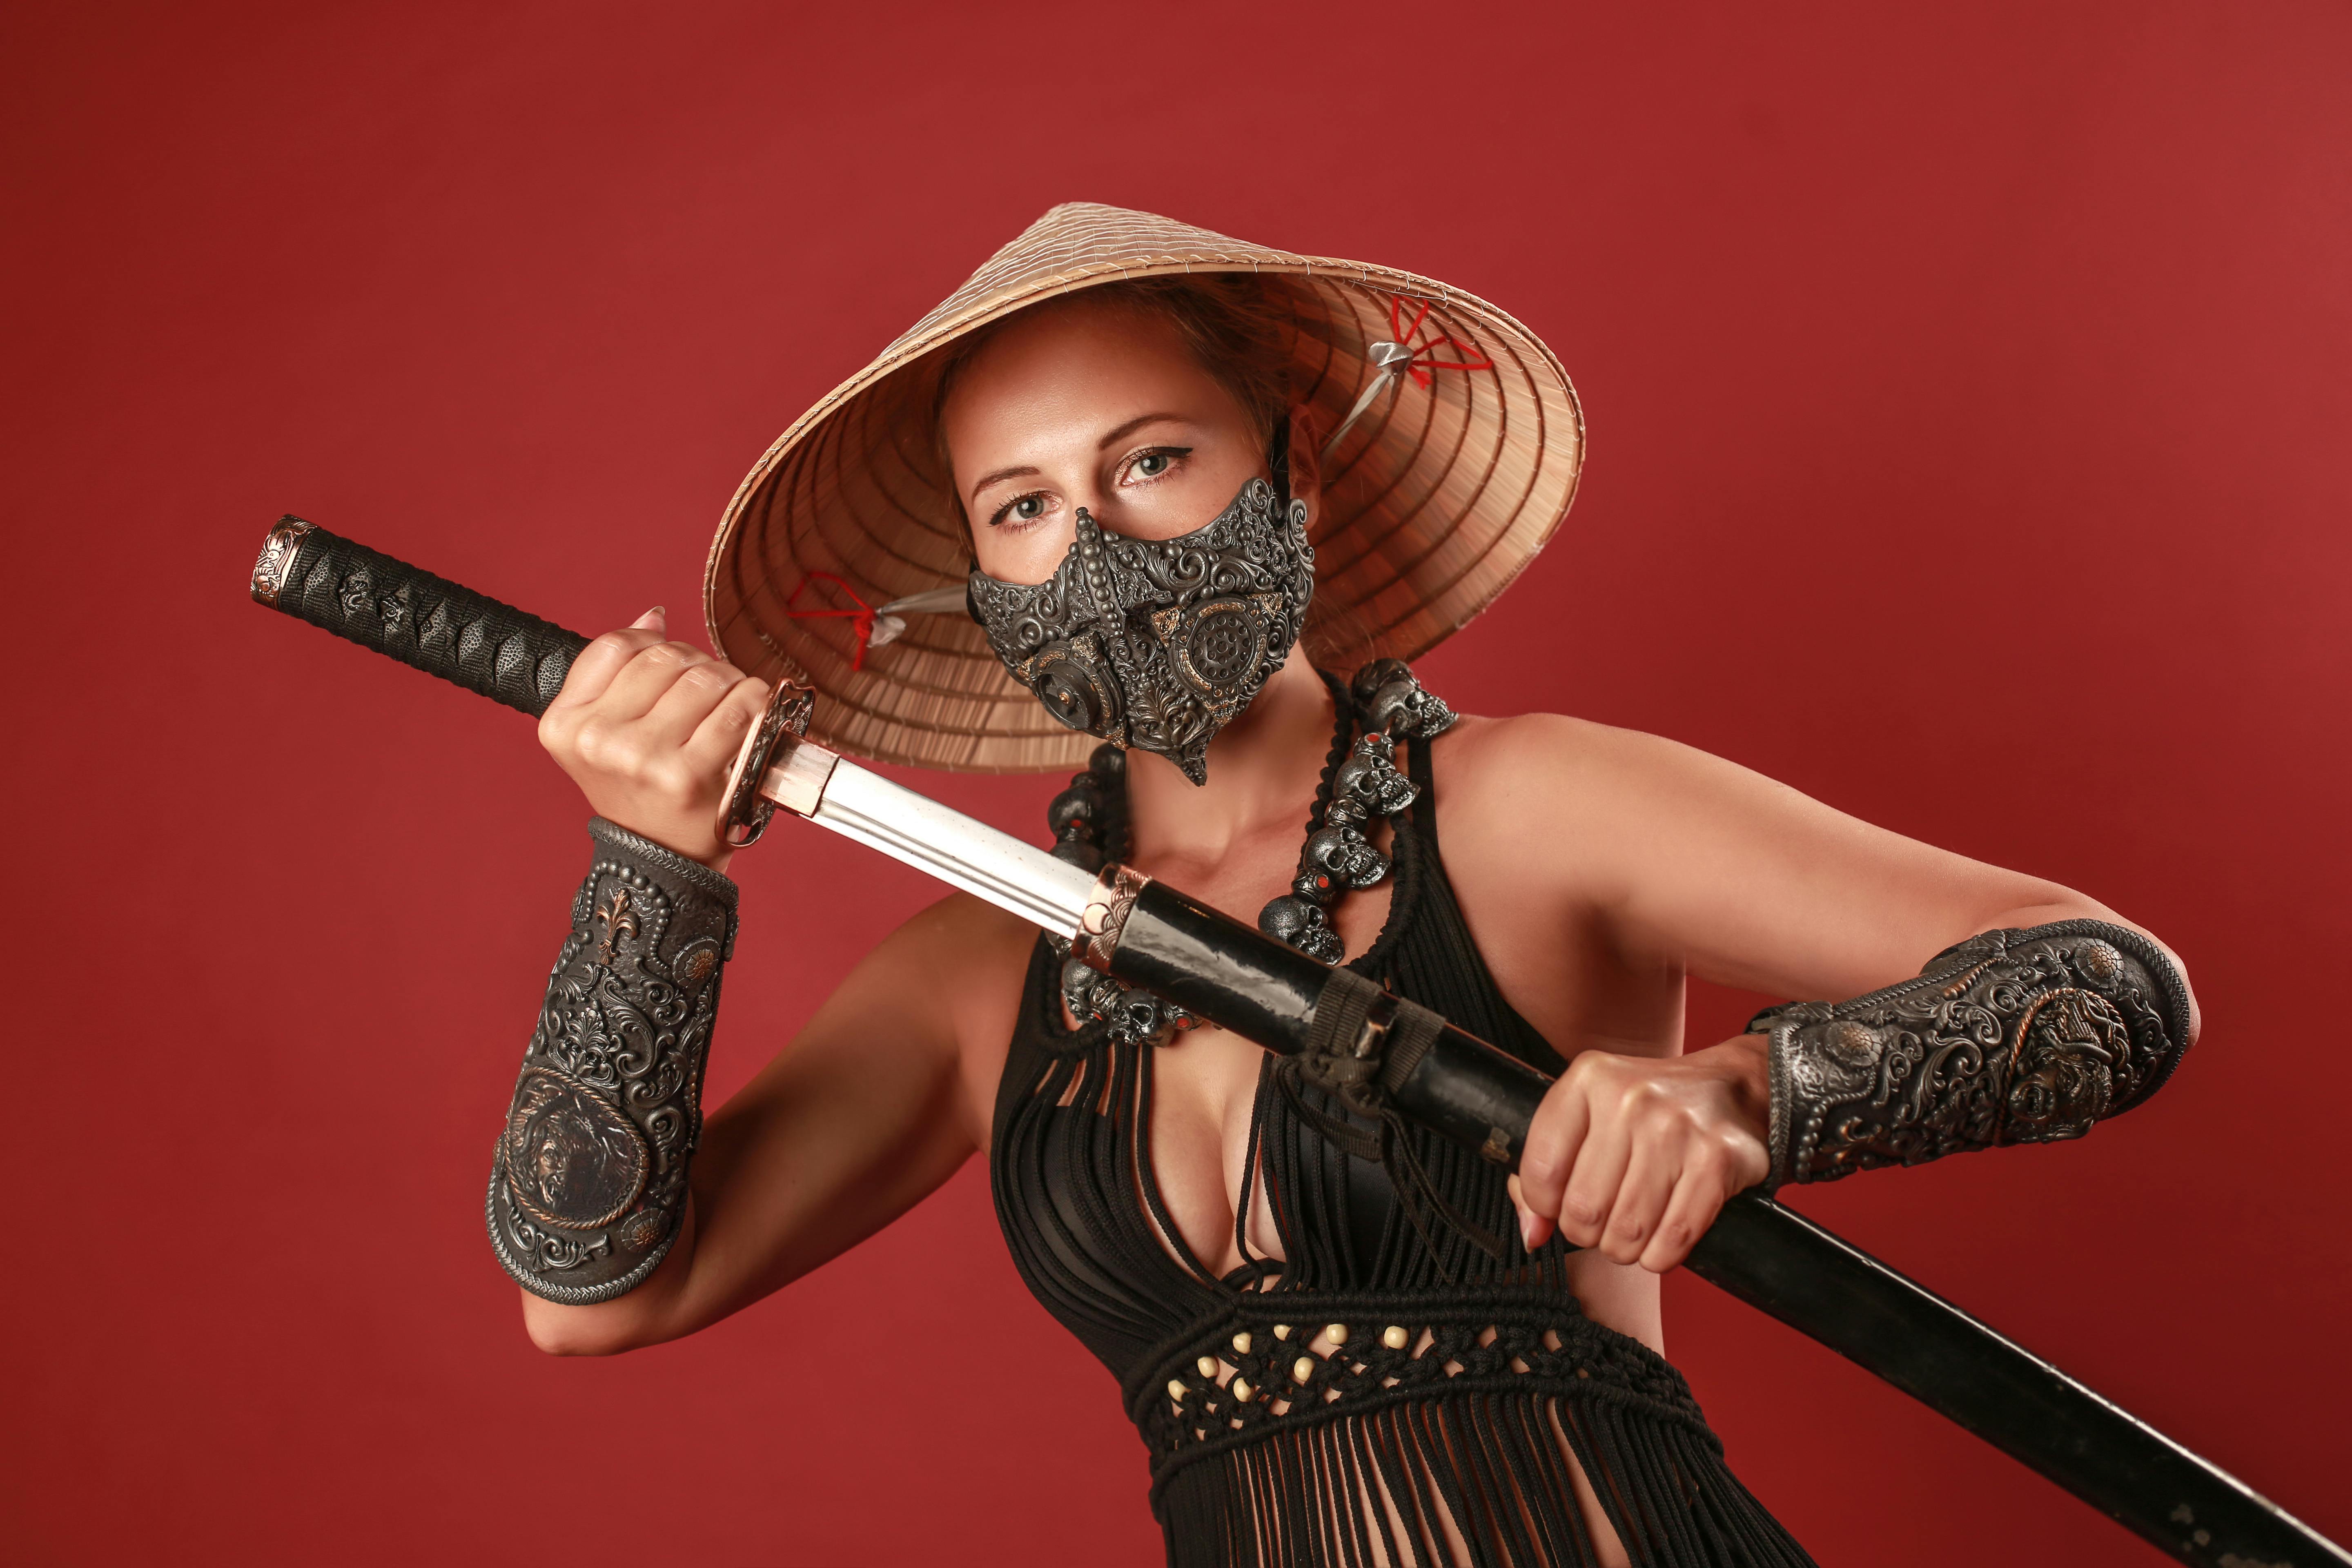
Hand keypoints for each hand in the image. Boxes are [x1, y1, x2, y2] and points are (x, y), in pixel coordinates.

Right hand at [538, 608, 768, 868]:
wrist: (662, 859)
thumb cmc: (639, 790)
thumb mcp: (603, 733)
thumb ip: (617, 671)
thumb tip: (653, 616)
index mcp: (566, 724)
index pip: (617, 645)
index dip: (654, 643)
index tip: (672, 664)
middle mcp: (598, 741)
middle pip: (666, 656)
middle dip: (698, 663)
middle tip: (709, 689)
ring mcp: (643, 758)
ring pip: (705, 676)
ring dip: (730, 680)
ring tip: (729, 703)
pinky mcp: (690, 775)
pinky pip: (738, 709)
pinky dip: (755, 704)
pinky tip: (751, 716)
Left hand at [1508, 1036, 1770, 1272]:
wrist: (1735, 1087)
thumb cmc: (1651, 1111)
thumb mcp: (1590, 1115)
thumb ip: (1548, 1170)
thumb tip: (1533, 1234)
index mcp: (1589, 1078)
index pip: (1542, 1169)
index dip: (1544, 1206)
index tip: (1558, 1209)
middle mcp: (1631, 1098)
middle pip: (1584, 1208)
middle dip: (1589, 1232)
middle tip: (1603, 1222)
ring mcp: (1677, 1129)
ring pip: (1627, 1232)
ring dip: (1624, 1248)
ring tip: (1632, 1230)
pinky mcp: (1717, 1161)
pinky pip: (1673, 1240)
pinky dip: (1661, 1255)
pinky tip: (1662, 1238)